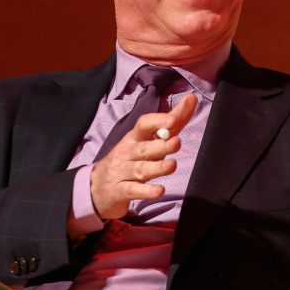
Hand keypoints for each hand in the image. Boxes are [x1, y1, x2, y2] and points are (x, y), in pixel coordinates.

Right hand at [90, 93, 197, 220]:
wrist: (96, 188)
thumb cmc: (130, 159)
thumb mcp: (148, 140)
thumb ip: (172, 122)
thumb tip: (192, 98)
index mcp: (135, 138)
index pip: (143, 125)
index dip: (157, 121)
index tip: (173, 119)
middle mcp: (127, 153)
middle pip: (144, 148)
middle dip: (160, 146)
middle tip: (177, 142)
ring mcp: (122, 172)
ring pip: (140, 169)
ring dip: (156, 167)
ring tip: (172, 165)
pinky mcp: (120, 191)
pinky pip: (134, 190)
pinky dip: (146, 191)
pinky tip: (160, 191)